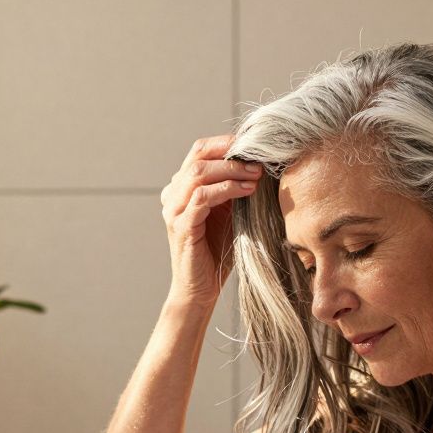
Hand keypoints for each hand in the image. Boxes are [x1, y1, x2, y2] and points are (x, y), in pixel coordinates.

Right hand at [159, 134, 261, 307]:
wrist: (201, 289)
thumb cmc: (217, 251)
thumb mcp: (229, 212)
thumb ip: (235, 188)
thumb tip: (261, 163)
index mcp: (181, 187)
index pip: (199, 151)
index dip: (225, 143)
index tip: (254, 144)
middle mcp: (172, 194)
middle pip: (198, 157)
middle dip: (232, 154)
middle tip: (259, 160)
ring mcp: (173, 209)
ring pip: (199, 173)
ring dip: (232, 170)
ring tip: (256, 174)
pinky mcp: (181, 226)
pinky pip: (202, 197)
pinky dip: (227, 189)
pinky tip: (247, 191)